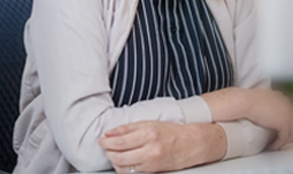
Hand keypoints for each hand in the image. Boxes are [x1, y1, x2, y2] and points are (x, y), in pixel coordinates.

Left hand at [98, 121, 225, 172]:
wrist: (191, 143)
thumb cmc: (171, 131)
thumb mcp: (149, 123)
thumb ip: (128, 128)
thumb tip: (109, 132)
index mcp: (148, 134)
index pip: (119, 142)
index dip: (106, 142)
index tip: (101, 140)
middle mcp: (150, 149)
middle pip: (119, 156)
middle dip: (108, 152)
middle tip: (105, 147)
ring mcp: (151, 162)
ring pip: (124, 167)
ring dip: (114, 161)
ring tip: (113, 154)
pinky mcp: (153, 171)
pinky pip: (132, 173)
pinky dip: (123, 168)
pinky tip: (123, 161)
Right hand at [202, 87, 292, 149]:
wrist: (243, 102)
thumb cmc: (245, 101)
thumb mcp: (256, 99)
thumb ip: (261, 104)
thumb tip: (256, 111)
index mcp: (280, 97)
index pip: (287, 111)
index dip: (282, 122)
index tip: (275, 130)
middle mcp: (286, 104)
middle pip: (292, 121)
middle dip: (285, 132)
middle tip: (276, 139)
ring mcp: (287, 113)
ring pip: (291, 131)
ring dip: (282, 139)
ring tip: (273, 144)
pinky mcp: (284, 123)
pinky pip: (284, 137)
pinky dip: (278, 143)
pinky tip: (271, 146)